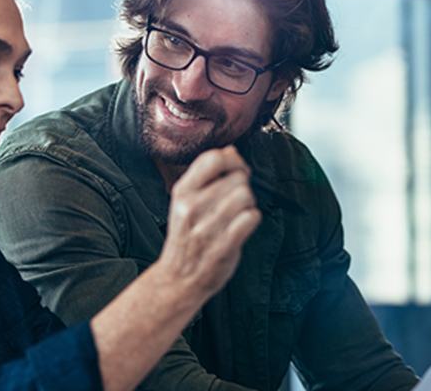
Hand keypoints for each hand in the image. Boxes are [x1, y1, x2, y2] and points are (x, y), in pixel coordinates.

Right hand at [158, 146, 261, 294]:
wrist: (178, 279)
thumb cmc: (187, 237)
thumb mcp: (186, 202)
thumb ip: (207, 176)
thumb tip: (231, 151)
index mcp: (183, 191)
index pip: (214, 158)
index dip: (234, 160)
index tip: (238, 171)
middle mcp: (192, 207)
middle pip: (237, 178)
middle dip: (243, 187)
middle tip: (235, 202)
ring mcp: (207, 227)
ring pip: (246, 196)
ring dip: (248, 205)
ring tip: (236, 216)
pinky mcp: (224, 245)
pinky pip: (252, 218)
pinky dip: (252, 220)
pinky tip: (241, 227)